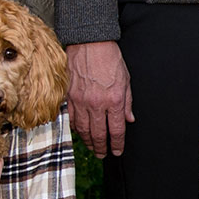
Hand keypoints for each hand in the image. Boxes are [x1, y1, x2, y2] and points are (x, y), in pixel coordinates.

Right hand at [67, 40, 133, 156]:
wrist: (90, 43)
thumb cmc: (110, 58)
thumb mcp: (126, 80)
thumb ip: (127, 103)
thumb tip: (129, 120)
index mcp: (113, 101)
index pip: (116, 130)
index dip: (117, 144)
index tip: (117, 151)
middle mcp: (96, 104)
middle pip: (98, 134)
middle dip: (101, 148)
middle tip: (103, 155)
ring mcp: (80, 101)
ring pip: (83, 129)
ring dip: (88, 142)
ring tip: (92, 148)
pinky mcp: (69, 96)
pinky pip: (71, 118)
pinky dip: (75, 128)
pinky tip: (80, 133)